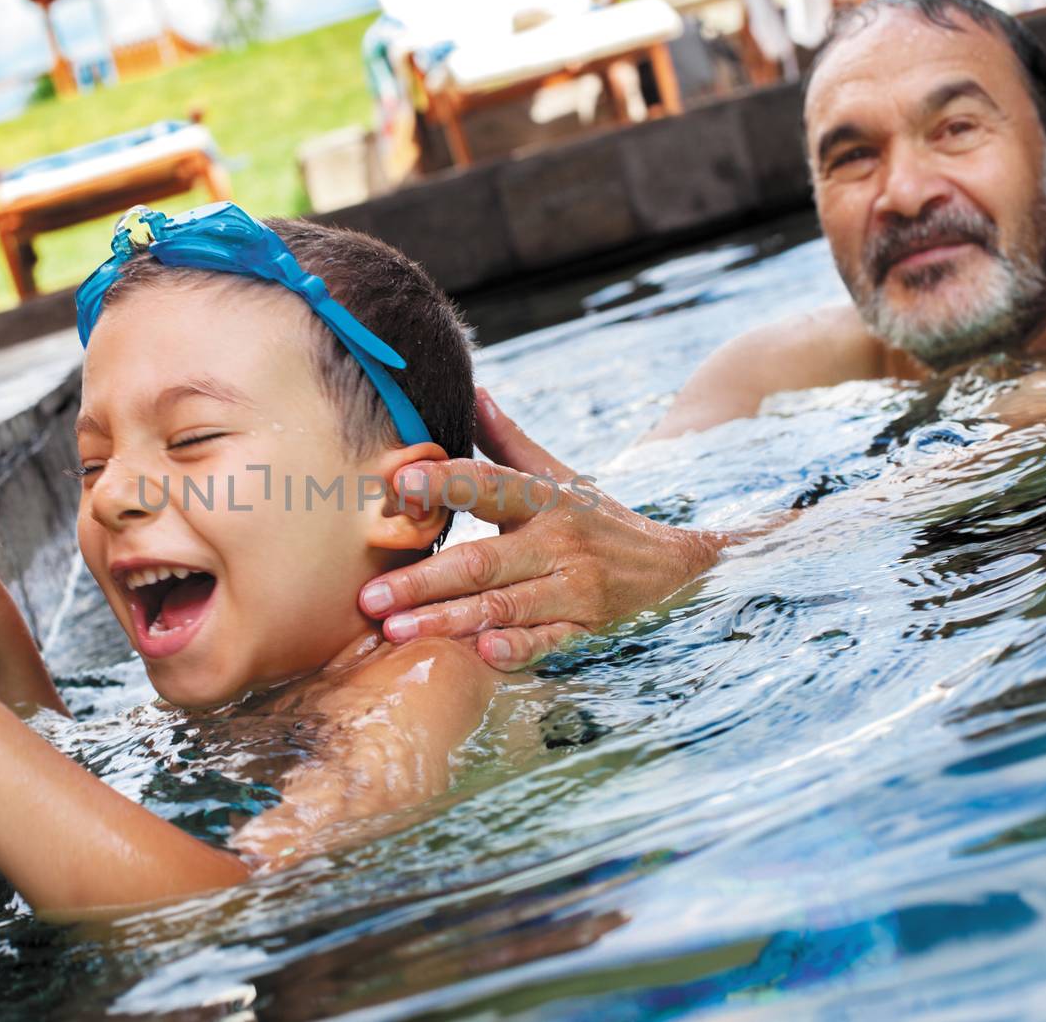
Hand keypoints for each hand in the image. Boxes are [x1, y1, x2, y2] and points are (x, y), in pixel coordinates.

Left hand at [359, 389, 728, 669]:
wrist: (675, 562)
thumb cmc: (597, 519)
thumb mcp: (559, 477)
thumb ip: (509, 441)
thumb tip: (473, 391)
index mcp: (544, 499)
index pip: (489, 484)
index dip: (446, 481)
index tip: (400, 482)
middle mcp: (558, 542)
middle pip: (482, 561)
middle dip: (423, 580)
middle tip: (370, 594)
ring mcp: (573, 587)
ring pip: (503, 605)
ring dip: (447, 620)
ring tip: (395, 630)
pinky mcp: (585, 627)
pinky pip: (546, 641)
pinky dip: (517, 648)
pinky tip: (482, 653)